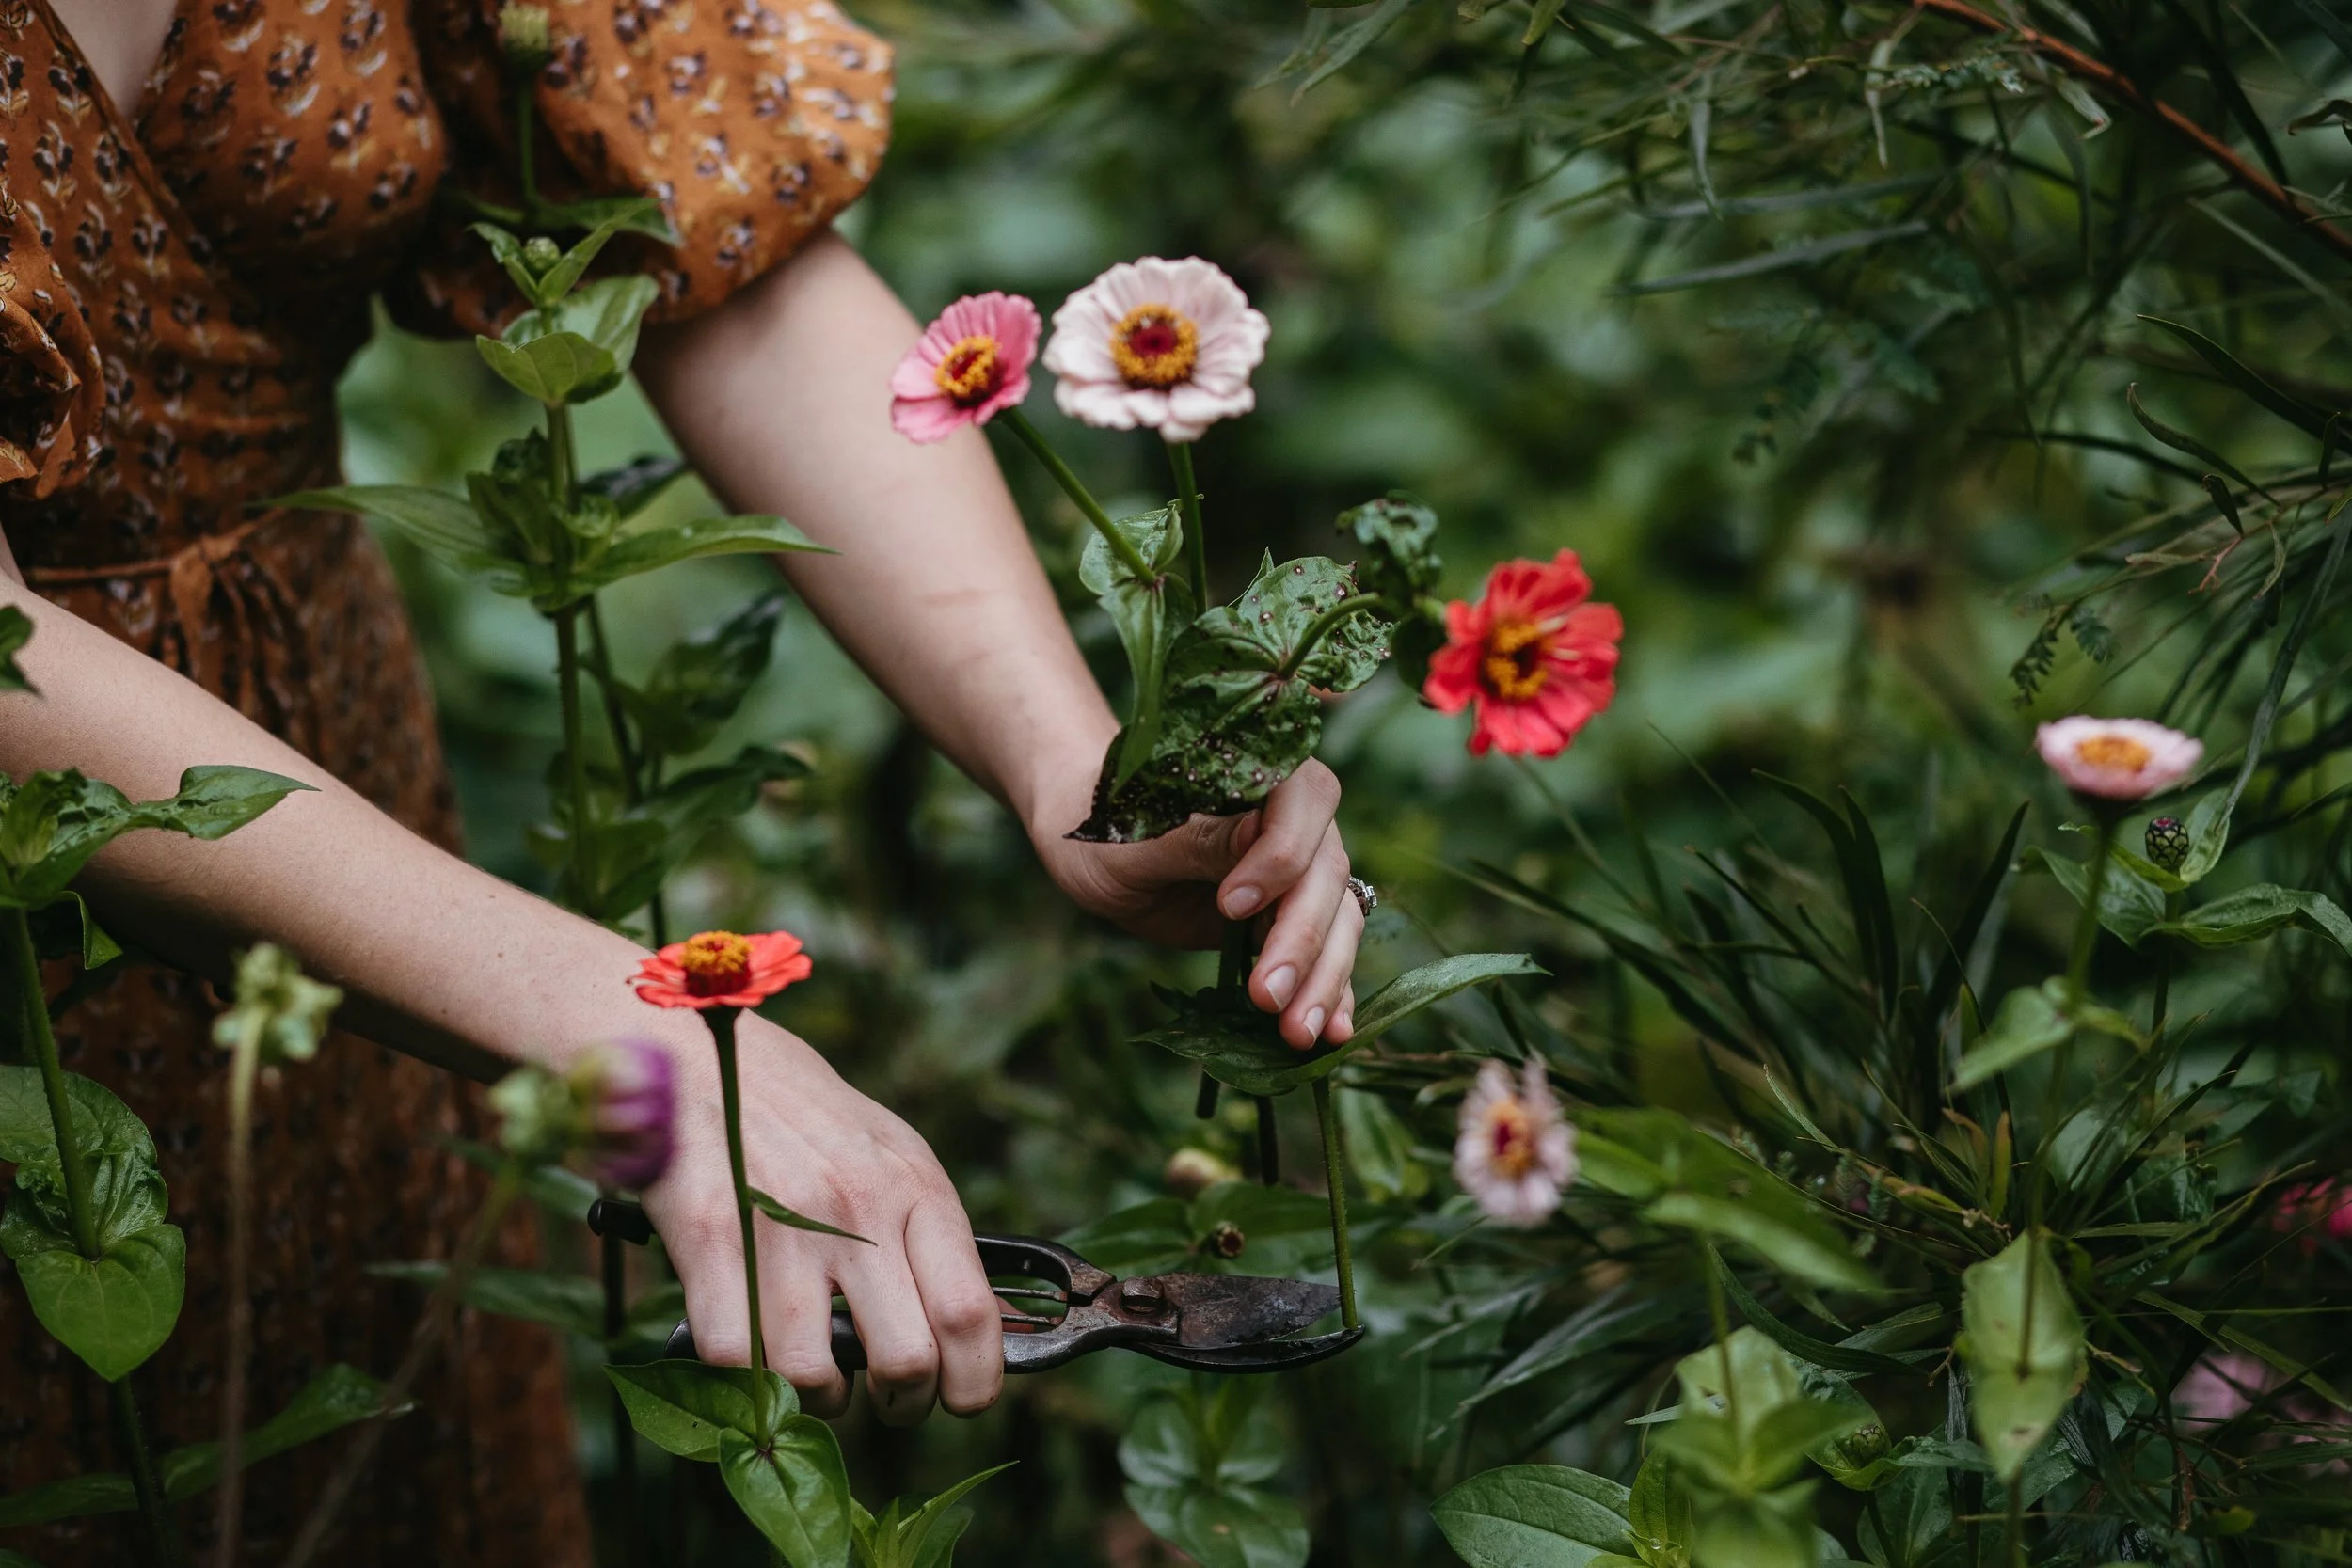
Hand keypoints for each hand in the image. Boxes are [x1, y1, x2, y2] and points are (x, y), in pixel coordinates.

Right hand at [642, 1019, 1001, 1423]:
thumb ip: (927, 1231)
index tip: (958, 1398)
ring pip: (816, 1376)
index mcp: (915, 1185)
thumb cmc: (801, 1115)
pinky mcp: (709, 1238)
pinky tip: (753, 1358)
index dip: (973, 1381)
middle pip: (907, 1360)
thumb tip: (976, 1326)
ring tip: (815, 1379)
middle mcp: (859, 1206)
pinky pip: (735, 1360)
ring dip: (819, 1401)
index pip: (969, 1312)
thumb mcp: (888, 1152)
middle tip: (886, 1399)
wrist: (699, 1052)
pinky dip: (744, 1380)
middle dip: (901, 1404)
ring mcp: (783, 1224)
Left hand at [1030, 756, 1363, 1048]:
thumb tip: (1254, 837)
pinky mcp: (1292, 918)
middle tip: (1268, 997)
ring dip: (1324, 980)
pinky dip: (1331, 991)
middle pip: (1326, 877)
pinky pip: (1327, 952)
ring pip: (1338, 921)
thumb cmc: (1106, 822)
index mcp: (1265, 772)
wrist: (1092, 843)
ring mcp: (1303, 872)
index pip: (1303, 807)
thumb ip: (1197, 837)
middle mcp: (1299, 819)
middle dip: (1302, 941)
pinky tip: (1331, 1033)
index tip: (1231, 905)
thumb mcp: (1136, 833)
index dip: (1279, 858)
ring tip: (1298, 1034)